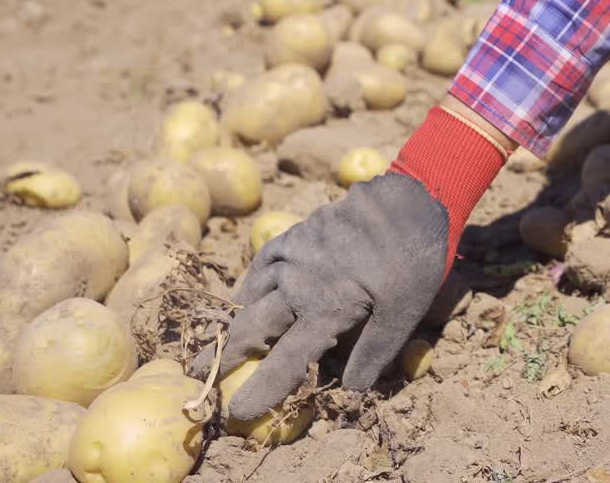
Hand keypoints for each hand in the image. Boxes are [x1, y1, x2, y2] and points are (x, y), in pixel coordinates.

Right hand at [191, 173, 448, 419]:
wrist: (410, 198)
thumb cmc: (414, 258)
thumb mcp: (406, 312)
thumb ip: (375, 352)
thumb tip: (351, 390)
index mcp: (325, 308)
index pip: (284, 361)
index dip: (260, 389)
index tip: (236, 411)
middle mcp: (298, 284)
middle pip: (251, 328)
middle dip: (223, 355)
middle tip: (196, 375)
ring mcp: (293, 255)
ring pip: (251, 294)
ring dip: (231, 320)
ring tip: (214, 340)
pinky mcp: (297, 233)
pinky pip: (261, 262)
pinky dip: (248, 283)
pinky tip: (245, 293)